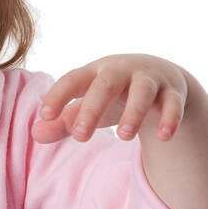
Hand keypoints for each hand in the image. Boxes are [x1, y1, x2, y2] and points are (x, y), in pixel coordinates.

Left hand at [31, 54, 189, 144]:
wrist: (160, 77)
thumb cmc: (114, 94)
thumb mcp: (88, 105)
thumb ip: (63, 122)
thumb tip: (35, 134)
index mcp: (95, 73)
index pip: (72, 79)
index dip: (58, 95)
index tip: (45, 115)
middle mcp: (121, 71)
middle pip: (105, 84)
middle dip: (92, 108)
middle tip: (80, 137)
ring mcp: (148, 79)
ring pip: (142, 91)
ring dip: (133, 112)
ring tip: (123, 137)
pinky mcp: (172, 92)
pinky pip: (173, 103)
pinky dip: (169, 118)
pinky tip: (163, 136)